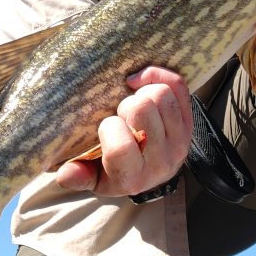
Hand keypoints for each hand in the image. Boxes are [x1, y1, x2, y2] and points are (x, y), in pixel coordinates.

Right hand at [56, 66, 192, 196]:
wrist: (150, 172)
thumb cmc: (115, 171)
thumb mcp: (92, 178)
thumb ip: (78, 177)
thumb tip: (65, 174)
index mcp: (132, 177)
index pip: (121, 148)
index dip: (109, 128)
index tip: (106, 126)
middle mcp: (161, 161)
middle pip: (143, 109)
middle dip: (126, 105)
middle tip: (121, 114)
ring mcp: (179, 141)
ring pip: (162, 94)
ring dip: (143, 92)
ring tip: (133, 102)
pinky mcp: (190, 123)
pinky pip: (178, 86)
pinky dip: (157, 76)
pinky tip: (142, 84)